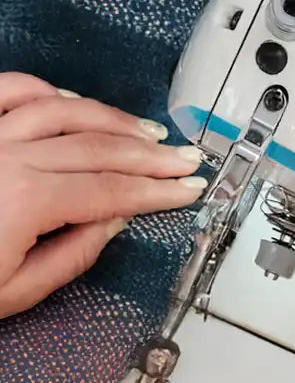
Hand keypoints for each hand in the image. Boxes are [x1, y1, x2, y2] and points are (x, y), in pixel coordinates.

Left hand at [0, 72, 207, 317]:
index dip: (158, 190)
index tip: (188, 189)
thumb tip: (115, 221)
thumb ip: (73, 253)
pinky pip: (13, 90)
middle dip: (151, 154)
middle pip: (101, 146)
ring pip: (66, 111)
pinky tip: (76, 101)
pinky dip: (50, 91)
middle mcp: (12, 157)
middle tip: (185, 159)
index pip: (115, 191)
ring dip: (113, 119)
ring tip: (147, 131)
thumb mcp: (15, 291)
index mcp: (30, 200)